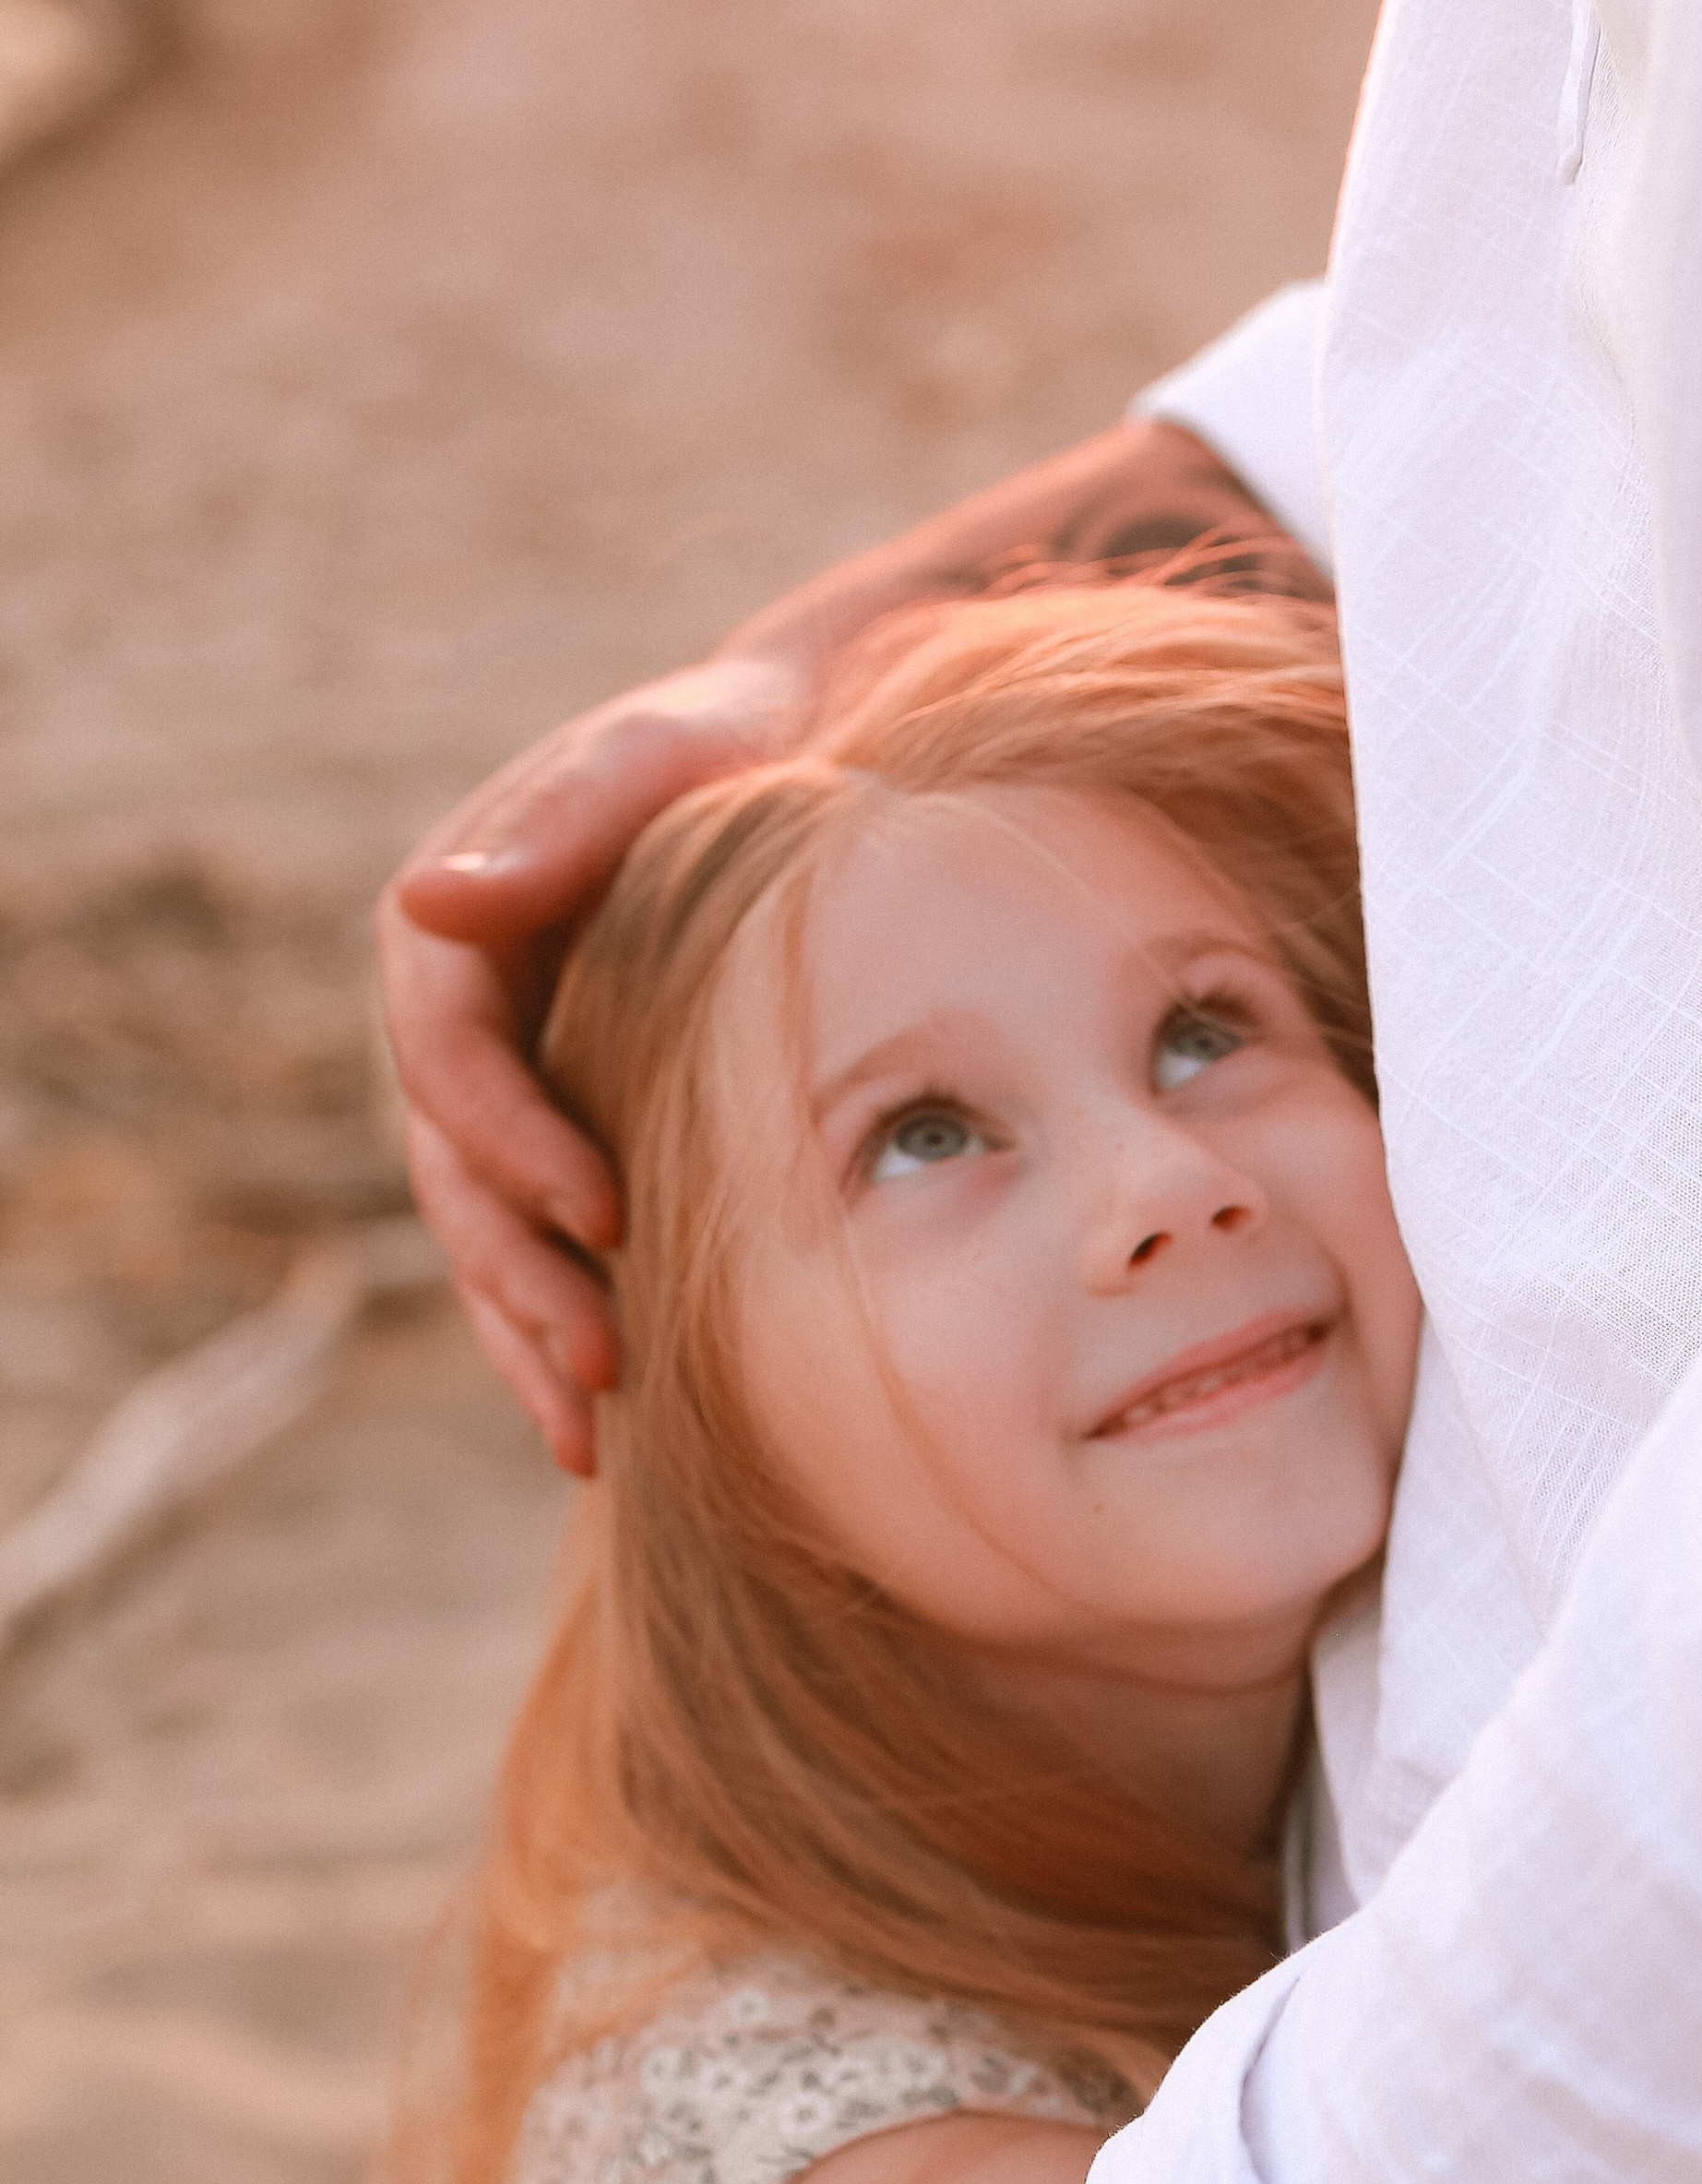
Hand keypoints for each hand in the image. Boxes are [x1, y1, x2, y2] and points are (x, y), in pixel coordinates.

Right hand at [381, 650, 820, 1472]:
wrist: (793, 755)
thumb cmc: (721, 747)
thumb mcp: (646, 759)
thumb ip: (555, 829)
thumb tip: (426, 901)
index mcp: (452, 933)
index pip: (451, 1061)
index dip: (514, 1146)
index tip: (606, 1214)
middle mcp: (462, 1022)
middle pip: (457, 1176)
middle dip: (521, 1278)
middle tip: (604, 1364)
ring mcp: (510, 1091)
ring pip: (487, 1236)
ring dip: (527, 1336)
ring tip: (590, 1435)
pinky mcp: (566, 1137)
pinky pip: (538, 1249)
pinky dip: (555, 1333)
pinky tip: (597, 1433)